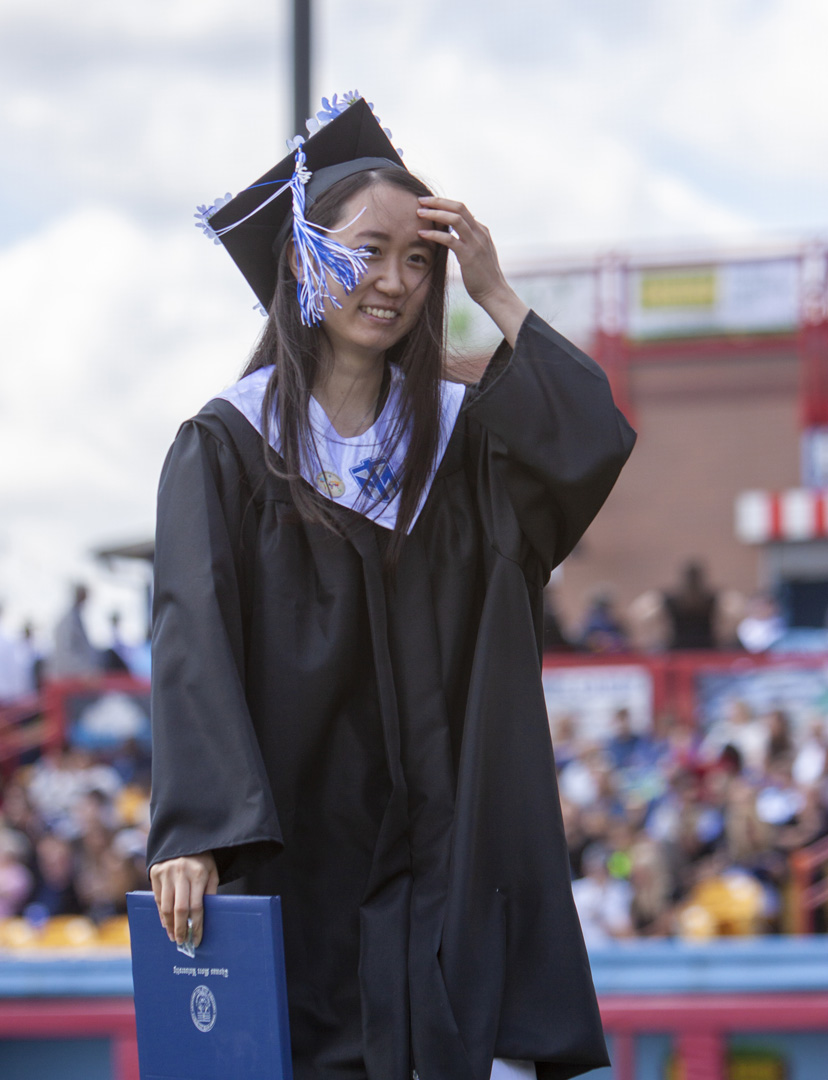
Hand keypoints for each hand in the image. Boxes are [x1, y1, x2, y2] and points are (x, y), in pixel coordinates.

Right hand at [149, 852, 218, 947]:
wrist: (183, 837)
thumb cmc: (202, 858)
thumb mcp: (212, 871)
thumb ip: (210, 892)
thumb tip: (205, 917)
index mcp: (198, 873)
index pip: (196, 906)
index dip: (196, 926)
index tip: (196, 940)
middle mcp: (180, 873)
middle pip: (179, 909)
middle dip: (180, 929)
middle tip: (181, 942)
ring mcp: (166, 872)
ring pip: (166, 906)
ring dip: (169, 925)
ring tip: (173, 936)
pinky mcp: (155, 873)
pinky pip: (158, 899)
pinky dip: (162, 914)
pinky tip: (166, 923)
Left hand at [417, 196, 528, 346]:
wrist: (494, 293)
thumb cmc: (483, 277)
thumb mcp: (478, 253)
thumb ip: (469, 241)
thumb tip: (456, 235)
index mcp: (481, 230)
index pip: (462, 208)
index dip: (444, 203)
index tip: (429, 202)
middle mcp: (479, 233)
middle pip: (458, 207)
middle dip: (438, 201)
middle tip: (421, 200)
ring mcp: (475, 243)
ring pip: (454, 219)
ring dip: (435, 213)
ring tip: (419, 213)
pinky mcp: (468, 255)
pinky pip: (449, 239)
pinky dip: (434, 234)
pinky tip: (422, 234)